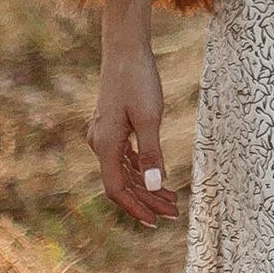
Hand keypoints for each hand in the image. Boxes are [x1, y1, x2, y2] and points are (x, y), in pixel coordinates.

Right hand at [88, 42, 177, 225]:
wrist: (125, 50)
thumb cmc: (138, 80)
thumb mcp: (149, 118)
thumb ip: (151, 154)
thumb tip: (154, 186)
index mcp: (106, 144)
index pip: (116, 189)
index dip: (135, 208)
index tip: (155, 223)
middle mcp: (100, 143)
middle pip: (122, 183)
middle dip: (147, 201)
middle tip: (173, 214)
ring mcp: (104, 135)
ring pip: (124, 171)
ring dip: (145, 187)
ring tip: (170, 200)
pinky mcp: (112, 126)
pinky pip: (124, 157)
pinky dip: (140, 170)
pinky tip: (156, 177)